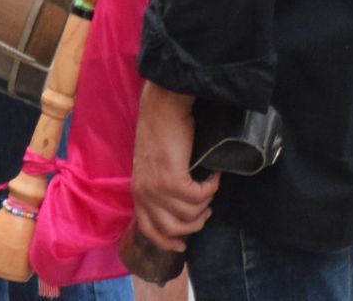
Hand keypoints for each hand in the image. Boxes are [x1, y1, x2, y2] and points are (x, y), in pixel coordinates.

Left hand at [131, 81, 218, 252]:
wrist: (164, 108)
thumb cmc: (163, 132)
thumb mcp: (155, 166)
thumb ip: (162, 189)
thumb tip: (182, 210)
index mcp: (138, 191)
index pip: (148, 229)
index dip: (166, 241)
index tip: (182, 245)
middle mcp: (144, 193)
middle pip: (172, 229)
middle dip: (194, 224)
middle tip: (206, 209)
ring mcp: (156, 187)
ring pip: (189, 214)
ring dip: (205, 203)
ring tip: (209, 186)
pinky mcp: (171, 178)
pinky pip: (198, 197)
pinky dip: (210, 188)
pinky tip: (214, 176)